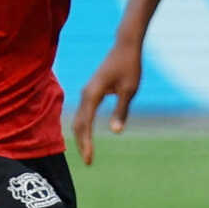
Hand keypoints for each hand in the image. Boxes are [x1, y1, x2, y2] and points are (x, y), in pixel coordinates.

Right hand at [71, 41, 145, 163]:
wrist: (125, 46)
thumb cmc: (130, 66)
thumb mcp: (129, 90)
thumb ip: (121, 111)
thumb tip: (115, 132)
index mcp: (93, 94)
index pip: (85, 124)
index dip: (86, 143)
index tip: (89, 159)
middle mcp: (86, 94)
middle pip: (78, 124)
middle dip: (82, 143)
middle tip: (89, 162)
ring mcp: (87, 92)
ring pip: (79, 118)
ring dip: (81, 136)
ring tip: (88, 153)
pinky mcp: (91, 91)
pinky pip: (83, 113)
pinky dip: (83, 126)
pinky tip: (87, 136)